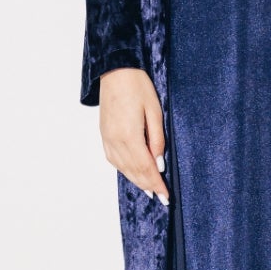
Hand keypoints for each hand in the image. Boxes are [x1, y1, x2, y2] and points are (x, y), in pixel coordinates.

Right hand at [99, 68, 169, 203]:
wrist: (116, 71)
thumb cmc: (138, 86)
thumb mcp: (155, 111)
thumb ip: (157, 139)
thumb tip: (159, 163)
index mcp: (129, 136)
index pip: (145, 167)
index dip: (156, 183)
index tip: (166, 196)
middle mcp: (115, 140)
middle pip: (133, 171)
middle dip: (148, 186)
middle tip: (161, 198)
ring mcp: (107, 138)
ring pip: (122, 167)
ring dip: (136, 180)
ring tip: (149, 190)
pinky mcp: (104, 134)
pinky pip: (113, 159)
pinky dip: (124, 170)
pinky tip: (131, 173)